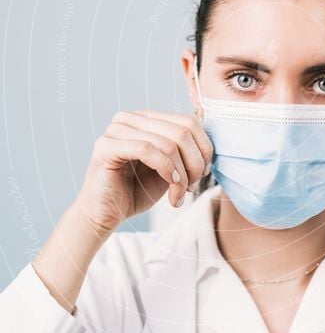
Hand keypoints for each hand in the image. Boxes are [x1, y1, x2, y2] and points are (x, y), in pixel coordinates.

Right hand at [77, 109, 212, 232]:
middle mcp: (131, 118)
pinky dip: (166, 170)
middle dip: (194, 163)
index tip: (202, 173)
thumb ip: (185, 152)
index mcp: (147, 118)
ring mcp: (116, 129)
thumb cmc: (137, 191)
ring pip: (168, 143)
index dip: (203, 148)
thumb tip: (210, 143)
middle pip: (182, 131)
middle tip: (191, 186)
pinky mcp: (106, 146)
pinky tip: (171, 188)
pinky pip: (147, 149)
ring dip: (181, 174)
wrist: (106, 214)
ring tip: (179, 194)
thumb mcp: (170, 168)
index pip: (189, 121)